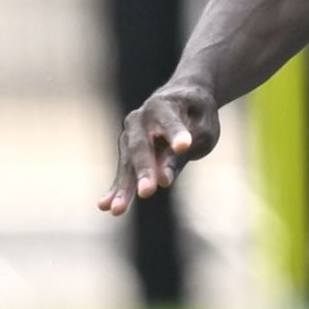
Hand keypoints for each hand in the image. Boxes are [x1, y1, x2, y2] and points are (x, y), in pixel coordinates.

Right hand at [103, 82, 220, 214]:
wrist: (180, 99)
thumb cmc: (197, 116)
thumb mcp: (203, 131)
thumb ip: (182, 153)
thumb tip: (163, 180)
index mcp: (163, 105)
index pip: (170, 121)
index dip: (175, 134)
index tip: (183, 147)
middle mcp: (140, 119)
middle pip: (141, 147)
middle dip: (144, 170)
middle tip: (147, 192)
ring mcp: (129, 135)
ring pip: (127, 164)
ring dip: (124, 188)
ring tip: (118, 210)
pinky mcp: (127, 151)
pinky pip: (123, 172)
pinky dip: (117, 189)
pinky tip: (105, 206)